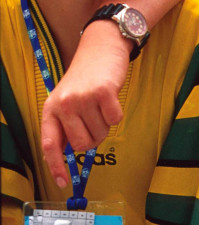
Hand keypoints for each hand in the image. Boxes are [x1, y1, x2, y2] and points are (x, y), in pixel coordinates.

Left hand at [41, 20, 129, 187]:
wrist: (101, 49)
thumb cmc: (85, 78)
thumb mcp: (67, 100)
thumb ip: (65, 125)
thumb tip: (66, 155)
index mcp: (51, 109)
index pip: (50, 145)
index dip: (56, 165)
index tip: (63, 181)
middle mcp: (64, 105)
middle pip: (81, 144)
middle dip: (92, 139)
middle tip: (95, 123)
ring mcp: (84, 98)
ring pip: (100, 133)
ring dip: (105, 125)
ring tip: (101, 106)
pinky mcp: (104, 93)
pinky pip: (115, 120)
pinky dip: (117, 114)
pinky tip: (111, 99)